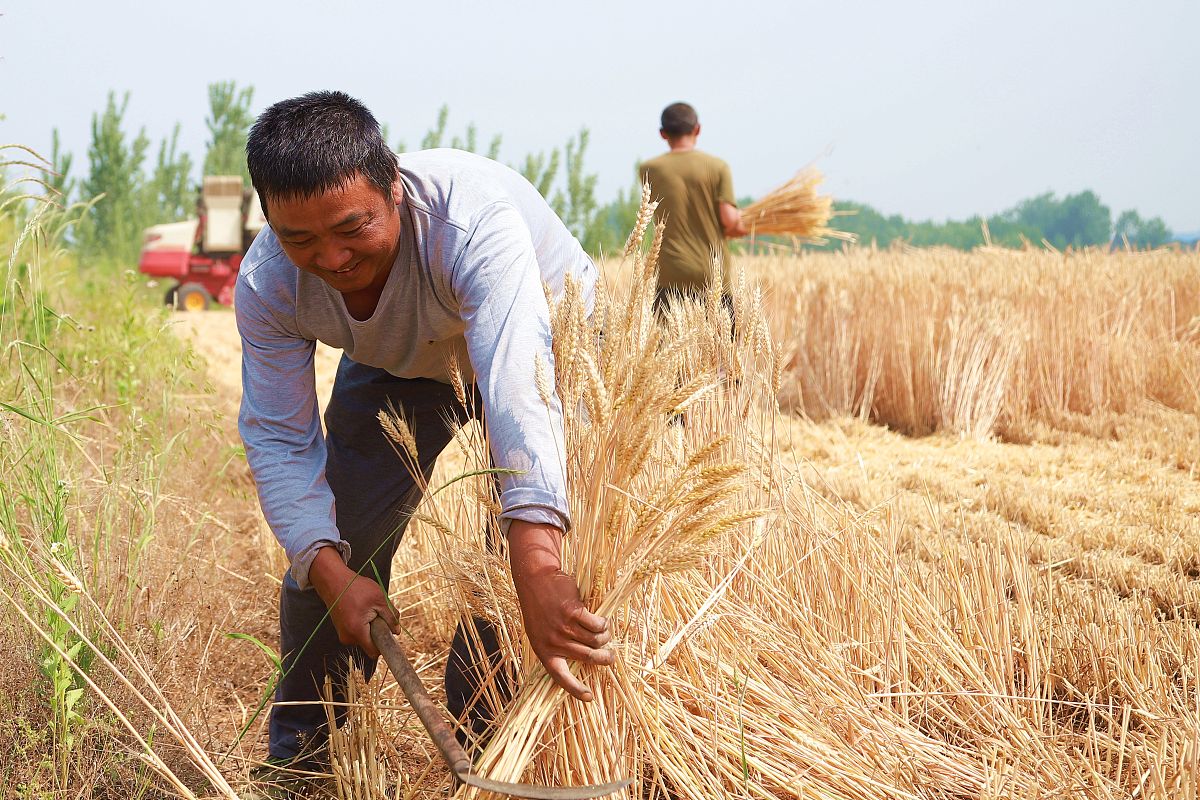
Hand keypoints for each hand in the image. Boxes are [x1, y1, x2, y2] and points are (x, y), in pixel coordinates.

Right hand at [308, 546, 397, 658]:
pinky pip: (357, 631)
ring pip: (364, 637)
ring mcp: (342, 633)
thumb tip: (397, 632)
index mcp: (357, 631)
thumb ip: (391, 617)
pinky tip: (360, 609)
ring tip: (367, 609)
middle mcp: (347, 636)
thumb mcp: (380, 599)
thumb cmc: (356, 587)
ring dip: (370, 627)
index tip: (390, 636)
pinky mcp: (341, 629)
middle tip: (377, 613)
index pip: (374, 652)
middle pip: (369, 644)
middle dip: (377, 632)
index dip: (384, 645)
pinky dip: (362, 624)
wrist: (334, 580)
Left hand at [507, 521, 613, 700]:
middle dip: (605, 658)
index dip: (576, 689)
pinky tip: (601, 620)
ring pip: (596, 640)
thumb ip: (556, 645)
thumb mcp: (540, 632)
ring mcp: (563, 627)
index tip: (589, 697)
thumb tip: (584, 658)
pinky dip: (603, 623)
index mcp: (544, 651)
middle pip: (589, 657)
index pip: (561, 677)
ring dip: (605, 636)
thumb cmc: (540, 607)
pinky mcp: (573, 612)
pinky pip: (597, 624)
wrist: (535, 580)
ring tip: (605, 631)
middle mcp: (554, 642)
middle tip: (611, 657)